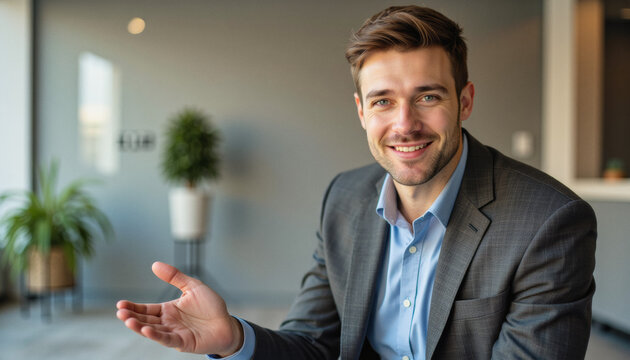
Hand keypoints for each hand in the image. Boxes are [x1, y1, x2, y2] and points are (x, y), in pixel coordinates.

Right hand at [116, 262, 243, 355]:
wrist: (227, 323)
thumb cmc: (211, 306)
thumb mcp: (192, 286)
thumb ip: (175, 277)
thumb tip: (155, 264)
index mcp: (168, 309)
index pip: (146, 309)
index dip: (133, 307)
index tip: (120, 304)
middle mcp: (168, 322)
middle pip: (145, 320)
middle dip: (132, 317)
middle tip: (120, 312)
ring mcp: (174, 333)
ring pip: (153, 330)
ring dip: (139, 326)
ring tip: (128, 321)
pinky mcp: (183, 342)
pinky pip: (167, 339)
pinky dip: (156, 335)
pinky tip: (146, 330)